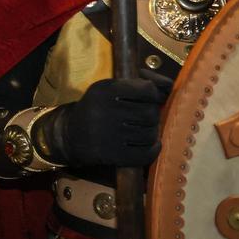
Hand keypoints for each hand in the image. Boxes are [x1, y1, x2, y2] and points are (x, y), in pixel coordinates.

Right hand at [40, 72, 169, 167]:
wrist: (69, 134)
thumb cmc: (96, 108)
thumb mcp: (110, 89)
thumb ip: (139, 84)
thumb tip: (169, 85)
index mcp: (105, 89)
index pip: (148, 89)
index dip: (155, 95)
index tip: (148, 100)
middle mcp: (105, 109)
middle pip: (151, 113)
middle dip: (153, 116)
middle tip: (145, 118)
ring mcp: (108, 133)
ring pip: (150, 134)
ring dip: (151, 133)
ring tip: (142, 131)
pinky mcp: (111, 154)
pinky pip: (145, 153)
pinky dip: (152, 150)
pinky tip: (148, 145)